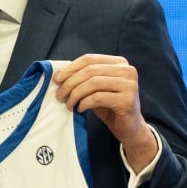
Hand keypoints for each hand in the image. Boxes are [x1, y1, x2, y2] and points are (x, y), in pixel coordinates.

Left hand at [52, 54, 156, 169]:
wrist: (129, 128)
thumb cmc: (109, 106)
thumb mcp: (95, 89)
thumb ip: (83, 78)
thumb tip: (59, 75)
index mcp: (119, 63)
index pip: (90, 59)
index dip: (70, 68)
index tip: (56, 79)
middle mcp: (127, 70)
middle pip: (90, 71)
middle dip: (70, 83)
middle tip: (59, 95)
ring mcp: (129, 85)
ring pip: (93, 83)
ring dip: (76, 94)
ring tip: (69, 104)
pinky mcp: (127, 100)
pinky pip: (98, 97)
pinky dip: (85, 102)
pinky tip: (80, 108)